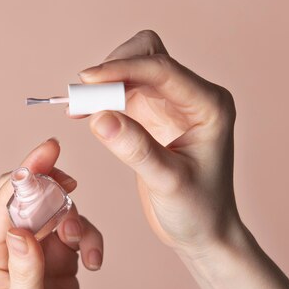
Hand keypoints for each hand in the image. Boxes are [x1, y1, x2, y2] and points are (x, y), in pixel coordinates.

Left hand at [0, 138, 102, 288]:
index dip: (27, 174)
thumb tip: (21, 229)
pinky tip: (95, 263)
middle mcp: (13, 250)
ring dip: (78, 221)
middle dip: (51, 185)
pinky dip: (91, 240)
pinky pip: (78, 236)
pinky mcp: (60, 265)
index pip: (6, 203)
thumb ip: (26, 270)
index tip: (50, 150)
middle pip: (30, 198)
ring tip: (86, 248)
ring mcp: (39, 256)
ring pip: (60, 215)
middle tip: (71, 183)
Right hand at [75, 30, 239, 255]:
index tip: (86, 81)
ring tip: (79, 105)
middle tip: (83, 95)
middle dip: (114, 68)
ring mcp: (172, 104)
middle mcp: (192, 97)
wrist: (203, 232)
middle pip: (148, 56)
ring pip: (133, 70)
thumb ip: (136, 149)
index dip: (122, 69)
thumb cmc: (198, 210)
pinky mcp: (152, 116)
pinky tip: (84, 112)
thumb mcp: (168, 182)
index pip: (162, 69)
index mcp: (209, 104)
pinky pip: (123, 92)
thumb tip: (99, 117)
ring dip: (105, 82)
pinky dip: (103, 97)